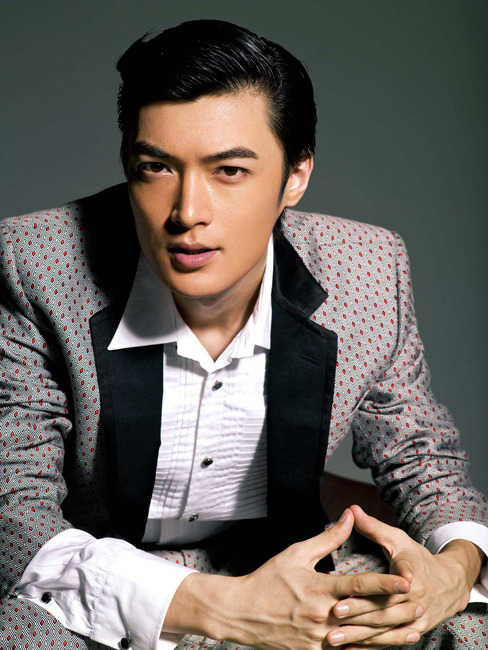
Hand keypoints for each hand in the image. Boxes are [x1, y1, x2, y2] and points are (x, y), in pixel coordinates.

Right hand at [164, 508, 414, 649]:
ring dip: (387, 636)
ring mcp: (317, 637)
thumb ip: (328, 538)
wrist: (240, 612)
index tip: (407, 580)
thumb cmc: (268, 578)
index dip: (385, 583)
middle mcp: (321, 615)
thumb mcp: (297, 553)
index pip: (358, 585)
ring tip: (411, 632)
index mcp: (318, 588)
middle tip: (421, 607)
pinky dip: (362, 649)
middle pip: (365, 614)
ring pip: (358, 637)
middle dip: (395, 611)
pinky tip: (380, 647)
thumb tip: (348, 515)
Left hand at [326, 505, 483, 648]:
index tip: (345, 596)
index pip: (386, 586)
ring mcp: (414, 619)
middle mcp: (413, 600)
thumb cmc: (417, 557)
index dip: (366, 593)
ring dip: (359, 637)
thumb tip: (352, 509)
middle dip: (356, 616)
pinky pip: (389, 641)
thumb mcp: (397, 539)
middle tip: (331, 618)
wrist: (450, 583)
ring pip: (383, 630)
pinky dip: (370, 647)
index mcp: (408, 575)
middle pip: (381, 611)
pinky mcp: (413, 631)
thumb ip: (373, 527)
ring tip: (334, 640)